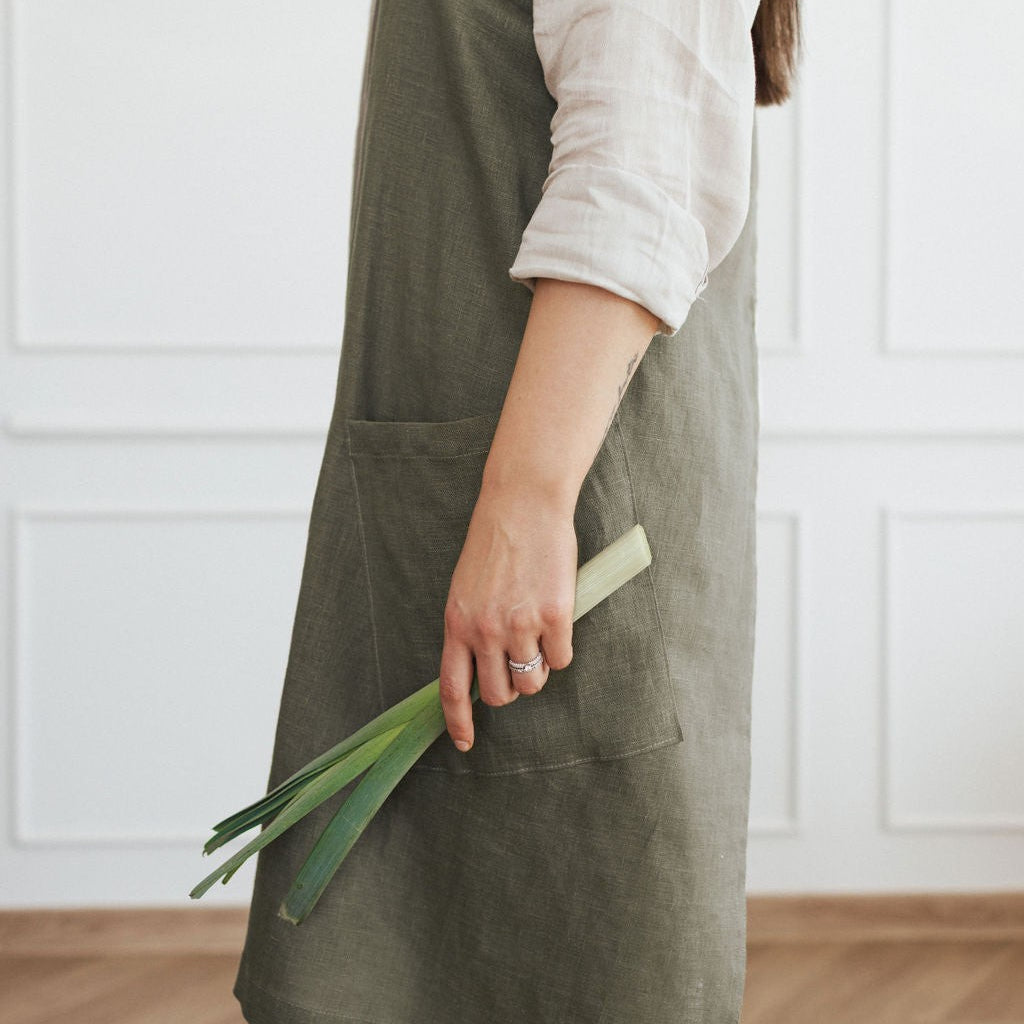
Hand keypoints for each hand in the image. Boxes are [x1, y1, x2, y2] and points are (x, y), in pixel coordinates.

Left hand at [439, 486, 576, 751]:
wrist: (523, 504)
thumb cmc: (496, 542)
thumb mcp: (467, 588)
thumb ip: (471, 628)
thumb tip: (483, 670)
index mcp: (457, 623)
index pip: (451, 688)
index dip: (457, 721)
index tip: (465, 742)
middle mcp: (485, 630)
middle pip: (499, 694)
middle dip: (511, 688)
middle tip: (519, 662)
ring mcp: (520, 624)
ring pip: (532, 681)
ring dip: (537, 669)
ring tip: (539, 636)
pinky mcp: (555, 616)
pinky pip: (561, 659)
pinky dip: (561, 647)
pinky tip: (557, 618)